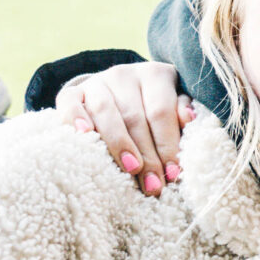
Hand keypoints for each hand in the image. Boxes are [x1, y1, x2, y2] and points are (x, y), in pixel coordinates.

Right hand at [61, 61, 192, 193]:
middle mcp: (124, 74)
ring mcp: (96, 81)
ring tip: (131, 169)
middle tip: (153, 185)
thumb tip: (189, 119)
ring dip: (119, 143)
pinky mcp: (72, 92)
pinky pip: (70, 104)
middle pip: (135, 117)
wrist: (116, 94)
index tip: (173, 174)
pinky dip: (76, 118)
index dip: (168, 144)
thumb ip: (181, 112)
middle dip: (147, 155)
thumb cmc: (152, 108)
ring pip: (106, 111)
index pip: (161, 112)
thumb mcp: (174, 105)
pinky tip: (85, 135)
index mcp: (155, 75)